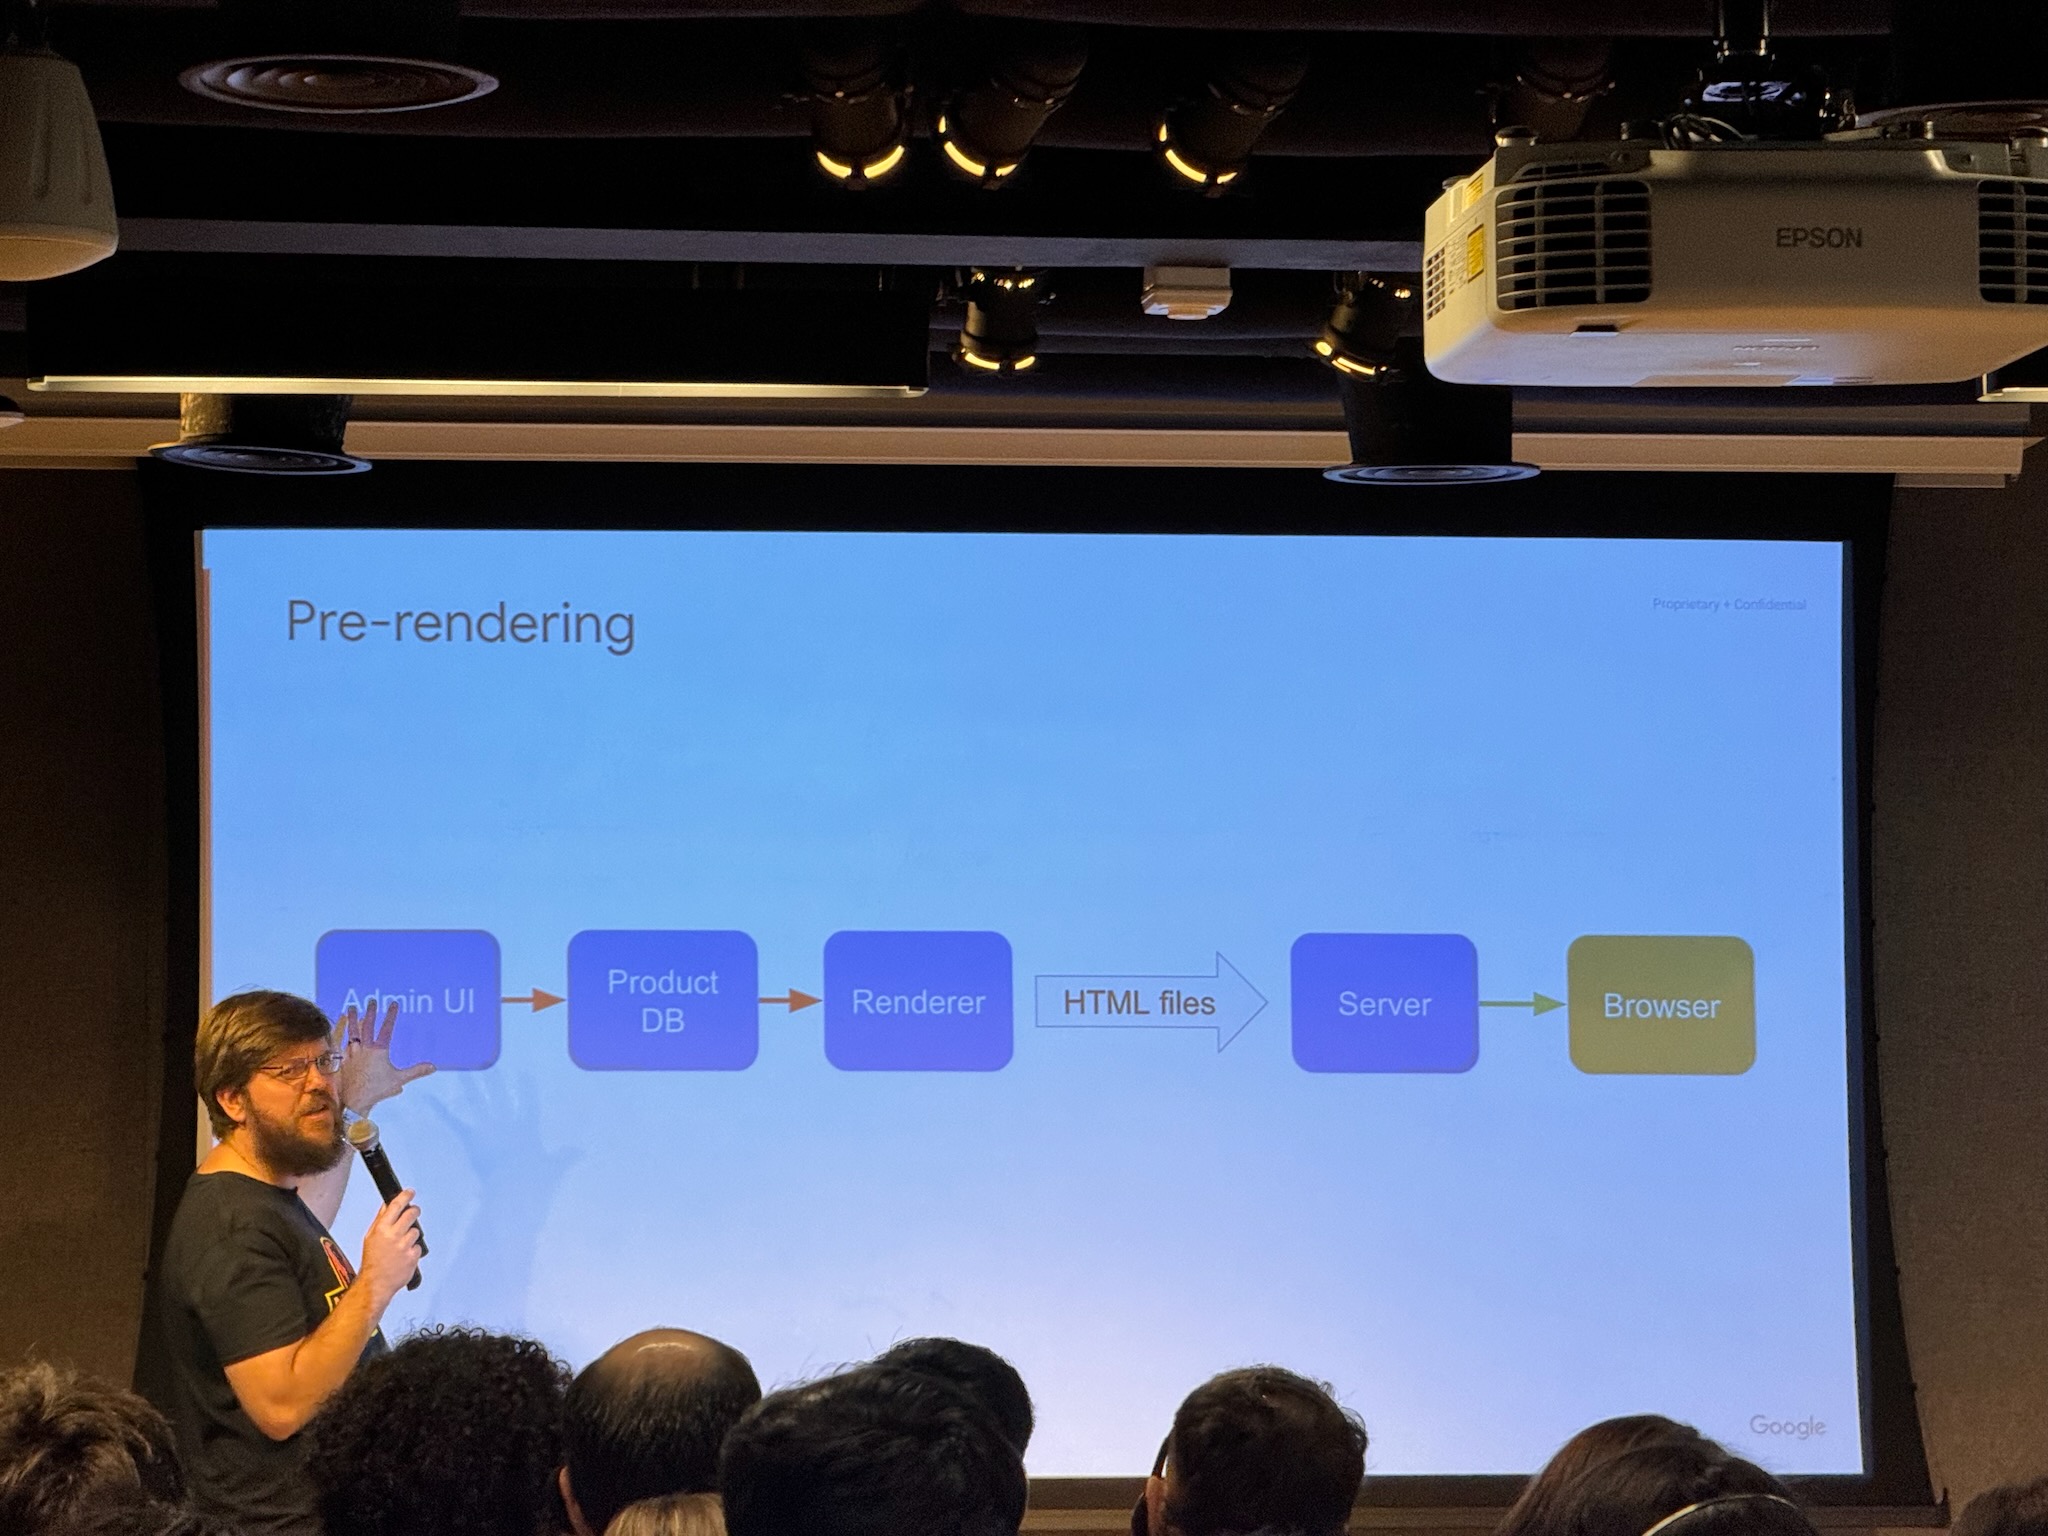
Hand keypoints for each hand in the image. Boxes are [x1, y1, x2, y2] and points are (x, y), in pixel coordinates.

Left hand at [334, 999, 433, 1115]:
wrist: (354, 1101)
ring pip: (352, 1032)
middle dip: (370, 1012)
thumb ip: (416, 1071)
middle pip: (367, 1026)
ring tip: (351, 1008)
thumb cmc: (377, 1090)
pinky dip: (342, 1034)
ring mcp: (352, 1054)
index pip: (386, 1029)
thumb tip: (433, 1066)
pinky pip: (342, 1043)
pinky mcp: (343, 1060)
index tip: (393, 1003)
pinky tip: (340, 1029)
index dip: (391, 1015)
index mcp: (379, 1051)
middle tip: (371, 1001)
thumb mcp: (399, 1080)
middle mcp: (364, 1049)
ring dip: (352, 1019)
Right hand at [358, 1188, 423, 1304]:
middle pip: (412, 1214)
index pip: (396, 1205)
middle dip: (414, 1211)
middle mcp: (393, 1235)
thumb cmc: (372, 1260)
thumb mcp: (370, 1237)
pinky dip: (413, 1249)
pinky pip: (418, 1246)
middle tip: (414, 1213)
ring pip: (416, 1231)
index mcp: (381, 1229)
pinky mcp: (413, 1256)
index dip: (405, 1196)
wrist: (376, 1283)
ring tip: (401, 1245)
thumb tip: (388, 1203)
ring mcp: (404, 1246)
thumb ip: (381, 1219)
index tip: (410, 1192)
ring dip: (412, 1235)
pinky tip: (404, 1256)